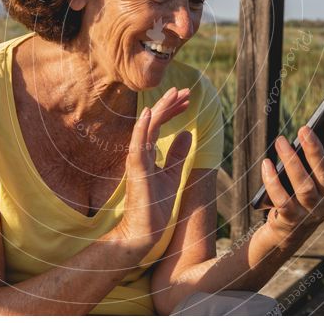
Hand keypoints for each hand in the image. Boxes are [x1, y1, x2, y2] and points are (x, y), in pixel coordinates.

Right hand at [115, 87, 192, 250]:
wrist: (144, 232)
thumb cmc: (155, 206)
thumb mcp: (172, 175)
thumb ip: (177, 155)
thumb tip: (186, 133)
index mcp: (147, 153)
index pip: (159, 125)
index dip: (172, 110)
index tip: (187, 100)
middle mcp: (139, 152)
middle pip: (153, 121)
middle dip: (169, 104)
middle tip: (185, 91)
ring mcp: (136, 160)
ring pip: (147, 128)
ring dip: (160, 109)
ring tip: (174, 95)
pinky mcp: (136, 170)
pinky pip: (138, 145)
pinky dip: (142, 128)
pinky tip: (149, 113)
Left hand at [260, 117, 323, 246]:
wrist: (289, 231)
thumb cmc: (308, 194)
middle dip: (315, 150)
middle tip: (304, 128)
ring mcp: (311, 213)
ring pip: (304, 186)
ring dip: (292, 162)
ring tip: (281, 141)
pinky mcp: (291, 220)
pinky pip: (282, 200)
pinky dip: (273, 182)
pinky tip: (266, 163)